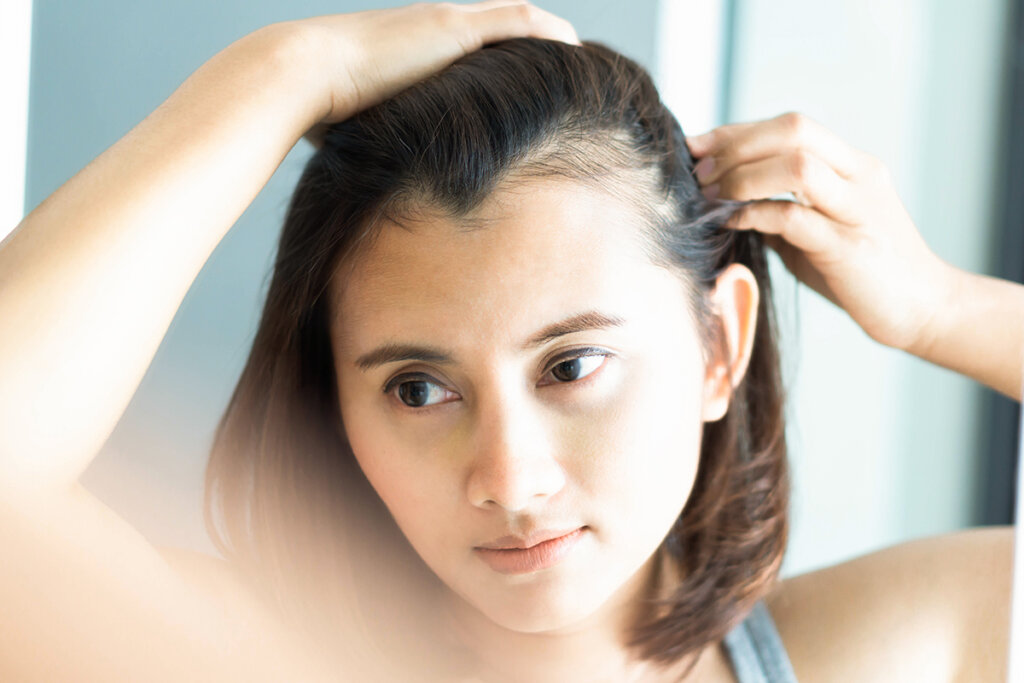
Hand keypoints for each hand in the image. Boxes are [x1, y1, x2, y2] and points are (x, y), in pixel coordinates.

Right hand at [272, 1, 579, 148]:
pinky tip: (575, 50)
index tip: (526, 92)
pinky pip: (518, 22)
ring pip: (515, 22)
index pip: (472, 50)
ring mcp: (445, 24)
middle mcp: (434, 30)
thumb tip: (376, 193)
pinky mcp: (454, 27)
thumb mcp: (360, 130)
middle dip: (534, 50)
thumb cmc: (319, 111)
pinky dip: (549, 33)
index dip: (502, 65)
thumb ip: (378, 149)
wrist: (302, 75)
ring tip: (581, 66)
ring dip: (549, 40)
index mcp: (415, 51)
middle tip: (567, 77)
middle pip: (500, 29)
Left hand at [686, 112, 955, 351]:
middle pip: (794, 129)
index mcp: (853, 165)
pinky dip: (755, 215)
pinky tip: (731, 224)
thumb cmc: (861, 273)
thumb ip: (780, 208)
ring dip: (744, 176)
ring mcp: (858, 210)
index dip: (737, 131)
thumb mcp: (816, 230)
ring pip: (798, 165)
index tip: (696, 146)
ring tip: (713, 196)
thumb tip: (722, 197)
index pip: (790, 126)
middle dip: (737, 145)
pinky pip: (795, 217)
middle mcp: (859, 177)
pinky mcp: (849, 248)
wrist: (923, 310)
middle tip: (700, 173)